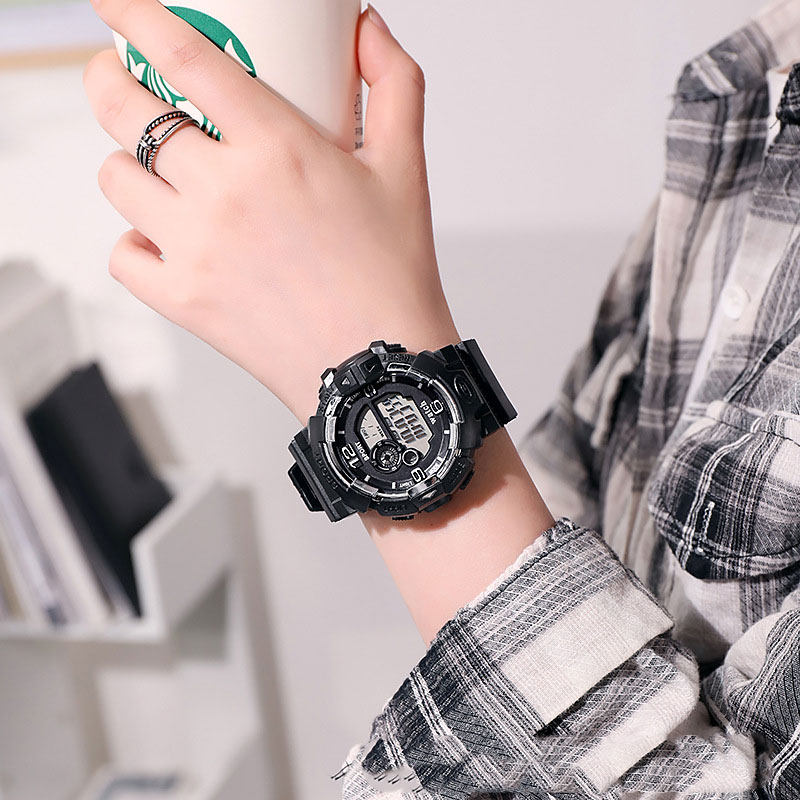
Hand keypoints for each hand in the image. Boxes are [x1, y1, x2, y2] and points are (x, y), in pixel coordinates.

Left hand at [83, 0, 458, 421]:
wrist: (379, 368)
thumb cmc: (392, 277)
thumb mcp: (406, 169)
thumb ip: (394, 84)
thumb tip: (367, 29)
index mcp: (277, 149)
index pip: (182, 55)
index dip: (134, 15)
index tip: (115, 7)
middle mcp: (224, 193)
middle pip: (124, 110)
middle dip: (108, 78)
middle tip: (121, 79)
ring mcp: (196, 249)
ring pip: (116, 179)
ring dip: (128, 163)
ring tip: (159, 171)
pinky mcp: (183, 300)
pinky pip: (123, 254)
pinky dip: (136, 240)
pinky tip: (167, 239)